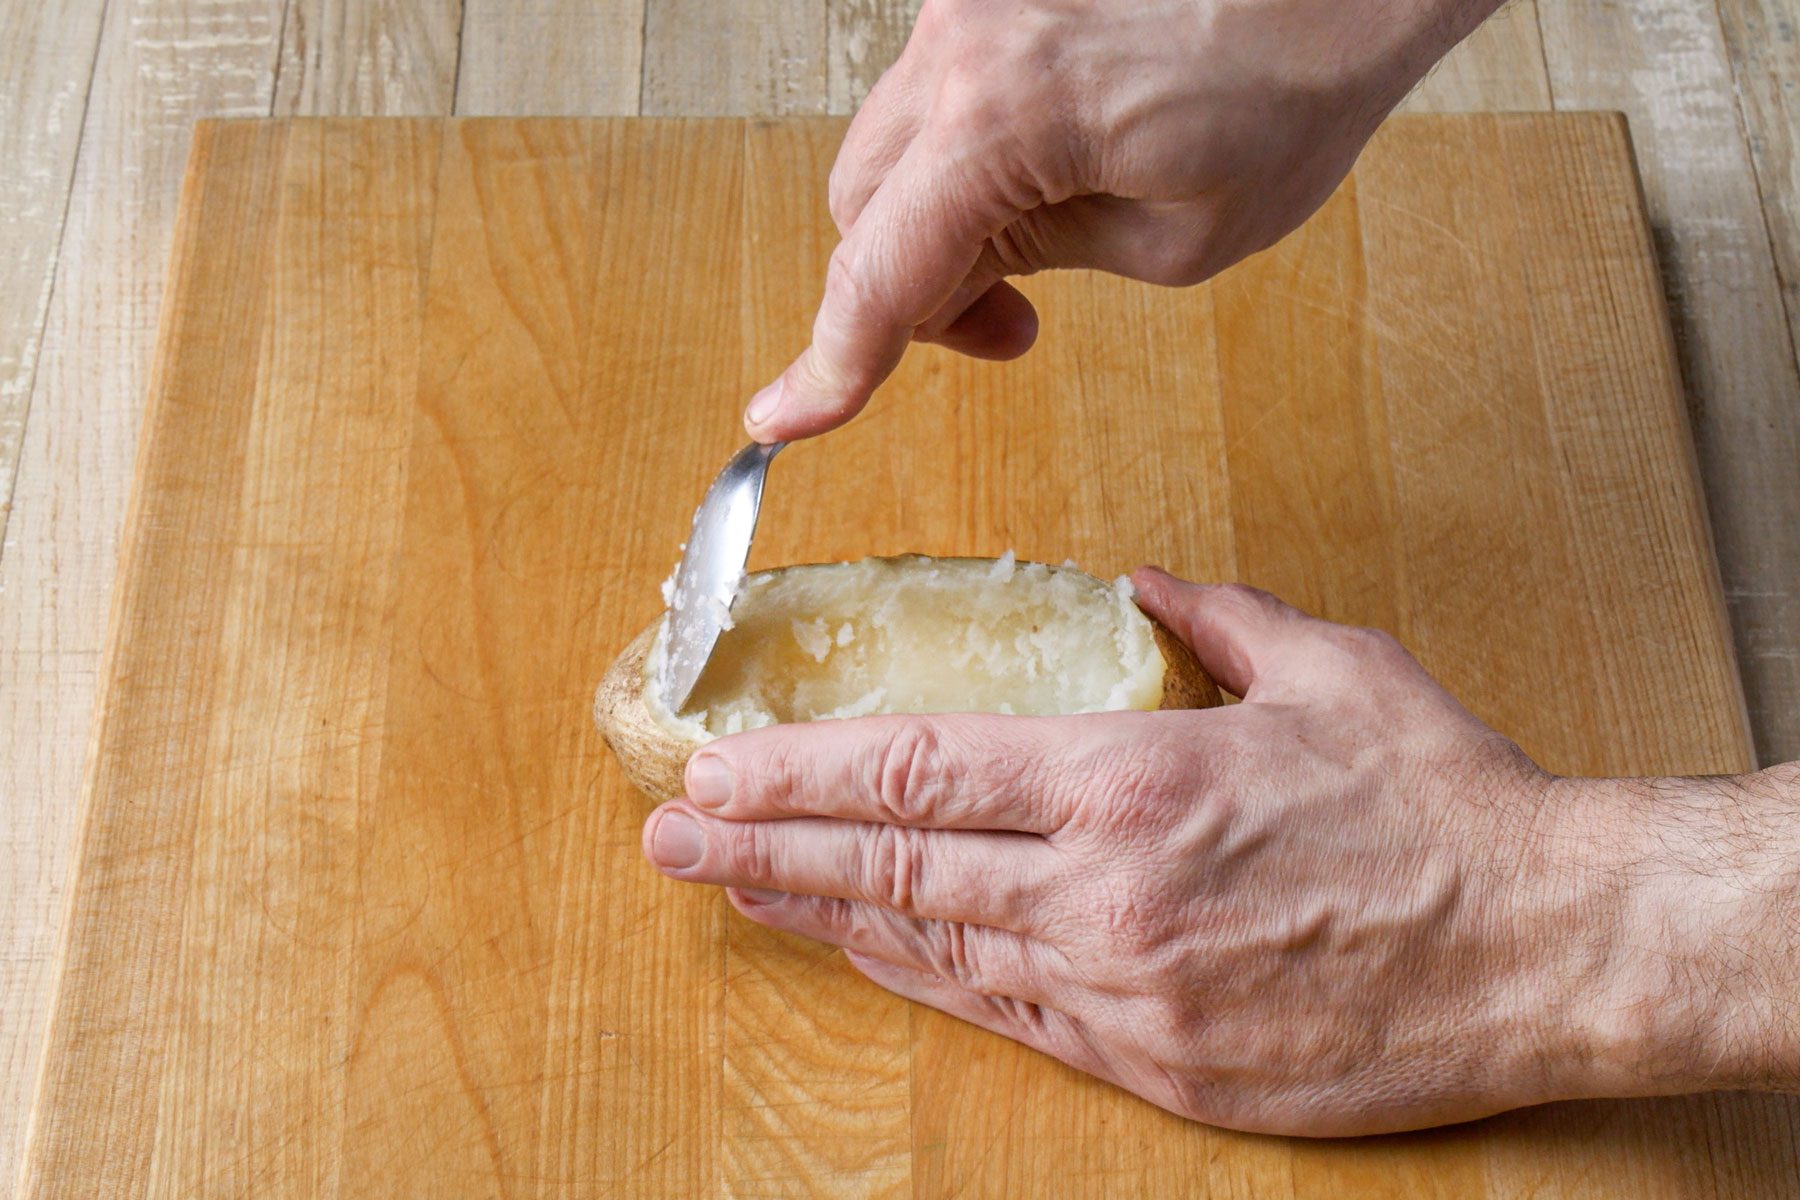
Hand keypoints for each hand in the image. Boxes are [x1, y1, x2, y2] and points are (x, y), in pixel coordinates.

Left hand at [641, 569, 1799, 1133]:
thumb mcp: (1328, 668)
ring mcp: (1126, 991)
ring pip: (934, 947)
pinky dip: (926, 980)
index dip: (800, 772)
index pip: (918, 770)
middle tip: (670, 835)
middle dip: (763, 849)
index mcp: (1133, 781)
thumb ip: (1210, 619)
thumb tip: (1137, 590)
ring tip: (736, 892)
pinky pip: (1010, 1017)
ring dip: (822, 918)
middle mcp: (1105, 893)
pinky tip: (869, 956)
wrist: (1548, 948)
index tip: (718, 764)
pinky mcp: (1160, 1066)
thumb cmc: (1444, 803)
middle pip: (892, 866)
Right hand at [747, 0, 1503, 439]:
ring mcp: (967, 0)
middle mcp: (960, 41)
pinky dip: (962, 148)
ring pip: (891, 143)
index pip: (877, 270)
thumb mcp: (1175, 239)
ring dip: (936, 212)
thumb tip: (964, 272)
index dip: (830, 364)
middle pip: (857, 202)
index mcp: (1003, 117)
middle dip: (907, 285)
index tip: (785, 419)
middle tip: (1009, 328)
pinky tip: (1050, 159)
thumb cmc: (1295, 87)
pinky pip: (935, 89)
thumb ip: (1040, 259)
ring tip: (1047, 235)